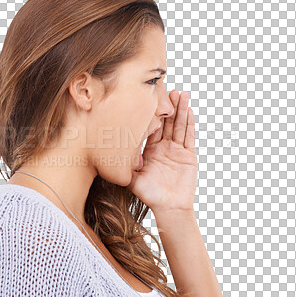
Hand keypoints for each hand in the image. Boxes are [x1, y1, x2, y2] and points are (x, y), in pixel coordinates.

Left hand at [126, 90, 197, 214]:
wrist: (168, 208)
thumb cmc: (150, 195)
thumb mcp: (132, 178)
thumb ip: (123, 166)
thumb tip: (106, 154)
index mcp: (150, 150)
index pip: (151, 127)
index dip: (151, 113)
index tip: (149, 97)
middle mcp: (163, 147)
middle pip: (167, 122)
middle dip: (168, 106)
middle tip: (168, 89)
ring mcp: (177, 150)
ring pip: (179, 126)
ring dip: (181, 110)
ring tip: (181, 94)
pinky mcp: (188, 155)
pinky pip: (189, 137)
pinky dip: (189, 124)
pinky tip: (190, 111)